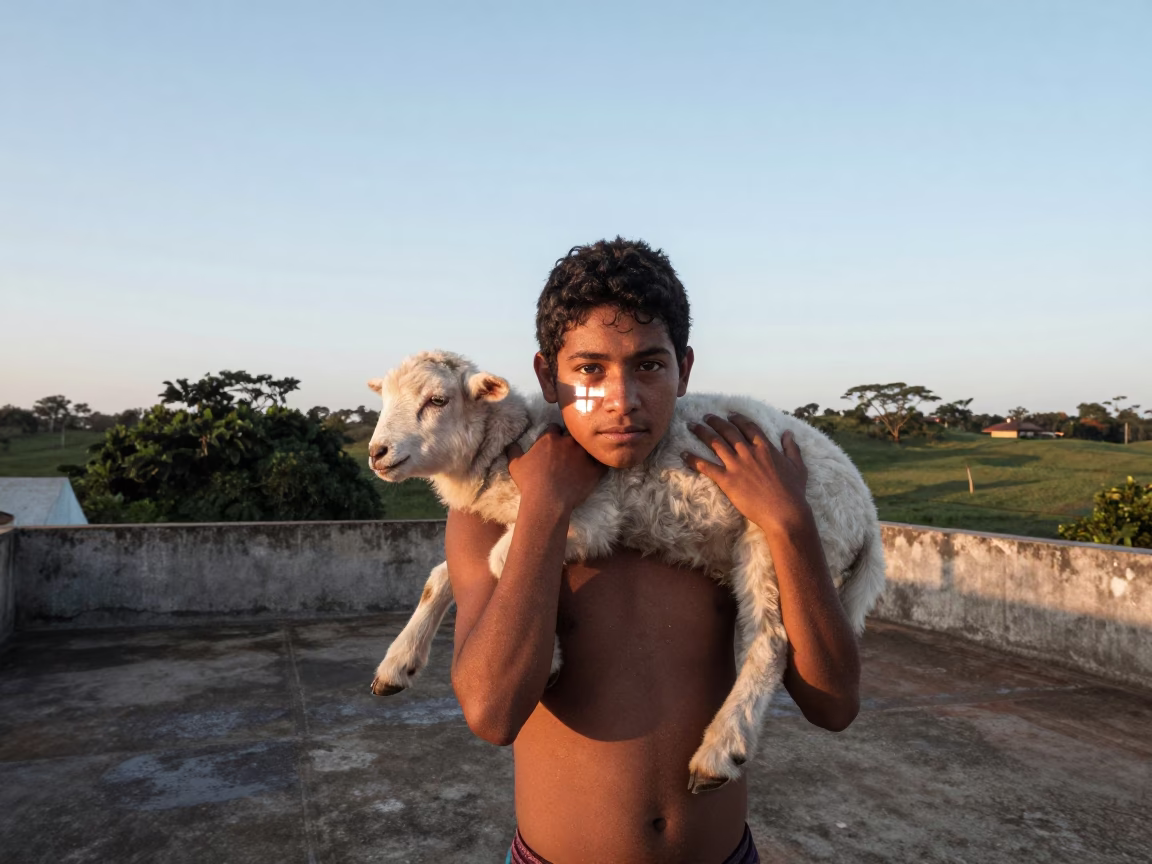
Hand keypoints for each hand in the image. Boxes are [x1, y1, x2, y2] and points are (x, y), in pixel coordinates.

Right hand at [507, 424, 606, 514]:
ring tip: (585, 458)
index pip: (554, 427)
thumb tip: (510, 445)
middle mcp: (568, 442)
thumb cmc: (529, 483)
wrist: (547, 502)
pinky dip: (600, 465)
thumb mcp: (515, 466)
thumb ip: (513, 451)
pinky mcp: (594, 469)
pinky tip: (597, 469)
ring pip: (589, 446)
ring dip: (587, 450)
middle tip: (570, 450)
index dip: (554, 435)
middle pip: (574, 434)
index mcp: (550, 438)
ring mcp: (583, 455)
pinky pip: (602, 462)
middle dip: (572, 440)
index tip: (553, 443)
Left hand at [682, 413, 810, 535]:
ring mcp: (737, 465)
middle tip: (705, 416)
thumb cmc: (794, 491)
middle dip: (715, 421)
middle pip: (728, 431)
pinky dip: (693, 459)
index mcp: (765, 447)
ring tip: (691, 426)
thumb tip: (788, 433)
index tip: (729, 414)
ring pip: (715, 443)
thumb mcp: (798, 466)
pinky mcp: (727, 480)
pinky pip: (706, 466)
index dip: (737, 418)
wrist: (785, 512)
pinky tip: (683, 454)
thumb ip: (791, 447)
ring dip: (702, 432)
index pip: (748, 427)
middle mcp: (748, 452)